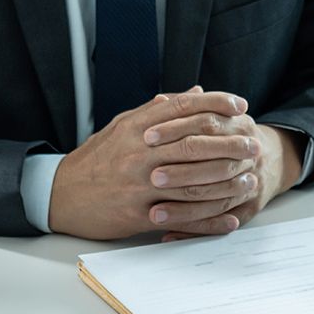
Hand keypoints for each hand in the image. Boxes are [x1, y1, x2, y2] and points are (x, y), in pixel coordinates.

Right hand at [48, 90, 255, 240]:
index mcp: (136, 127)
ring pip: (192, 182)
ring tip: (249, 179)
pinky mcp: (137, 215)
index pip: (183, 108)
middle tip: (253, 143)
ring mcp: (139, 186)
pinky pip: (181, 218)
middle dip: (229, 143)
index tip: (240, 106)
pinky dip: (209, 221)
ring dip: (226, 182)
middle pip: (194, 144)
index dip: (216, 104)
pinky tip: (229, 219)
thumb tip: (195, 92)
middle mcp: (139, 153)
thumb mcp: (123, 126)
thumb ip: (159, 109)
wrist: (60, 195)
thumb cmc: (95, 160)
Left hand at [147, 122, 304, 241]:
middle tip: (152, 177)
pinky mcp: (250, 206)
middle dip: (181, 171)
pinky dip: (195, 228)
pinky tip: (171, 233)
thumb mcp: (217, 115)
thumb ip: (188, 108)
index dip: (174, 129)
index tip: (147, 137)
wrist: (270, 159)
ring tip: (154, 213)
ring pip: (217, 197)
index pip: (205, 123)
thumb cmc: (231, 136)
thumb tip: (159, 101)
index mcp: (237, 124)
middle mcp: (248, 152)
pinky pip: (222, 221)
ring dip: (184, 208)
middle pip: (214, 162)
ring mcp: (252, 181)